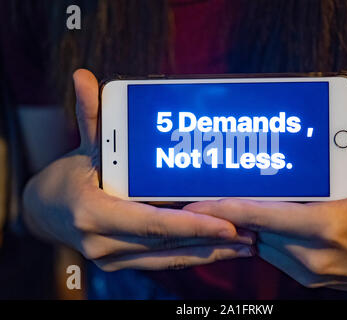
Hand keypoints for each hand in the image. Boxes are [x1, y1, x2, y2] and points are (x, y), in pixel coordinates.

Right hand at [23, 69, 253, 271]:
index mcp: (94, 213)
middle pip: (168, 244)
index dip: (191, 225)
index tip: (227, 225)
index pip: (151, 222)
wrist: (47, 213)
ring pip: (170, 259)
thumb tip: (85, 77)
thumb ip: (91, 117)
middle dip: (212, 241)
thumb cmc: (70, 178)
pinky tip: (219, 250)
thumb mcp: (83, 148)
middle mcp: (102, 243)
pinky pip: (163, 262)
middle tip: (251, 234)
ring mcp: (112, 259)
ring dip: (210, 253)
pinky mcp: (122, 264)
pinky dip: (193, 256)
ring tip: (247, 245)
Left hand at [185, 69, 346, 290]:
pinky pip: (273, 256)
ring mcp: (308, 271)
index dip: (223, 209)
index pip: (259, 216)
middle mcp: (311, 253)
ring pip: (261, 244)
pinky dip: (268, 238)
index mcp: (325, 225)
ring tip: (247, 204)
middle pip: (255, 228)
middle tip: (212, 193)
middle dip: (235, 212)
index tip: (192, 203)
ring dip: (253, 224)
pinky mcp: (308, 280)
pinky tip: (274, 222)